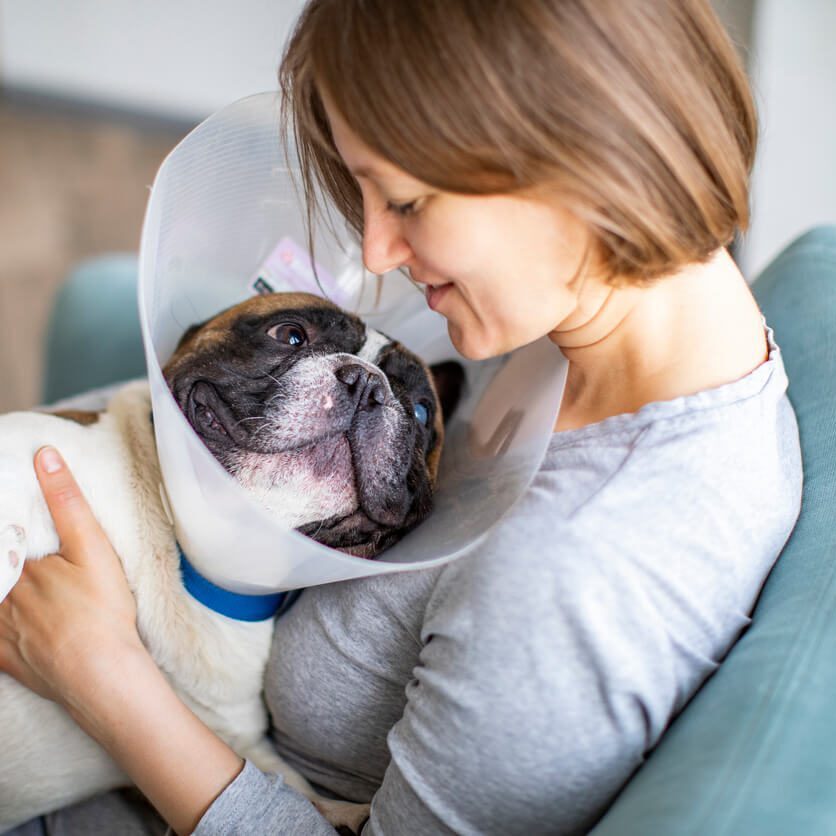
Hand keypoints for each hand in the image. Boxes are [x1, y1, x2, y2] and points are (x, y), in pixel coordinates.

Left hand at [0, 446, 143, 707]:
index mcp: (21, 568)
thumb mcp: (92, 547)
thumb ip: (66, 501)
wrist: (102, 673)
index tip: (15, 531)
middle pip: (0, 573)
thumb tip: (44, 456)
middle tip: (28, 564)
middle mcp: (3, 597)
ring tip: (27, 591)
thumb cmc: (102, 609)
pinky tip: (11, 624)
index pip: (4, 541)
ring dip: (5, 594)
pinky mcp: (6, 660)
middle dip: (8, 560)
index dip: (8, 532)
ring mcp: (2, 632)